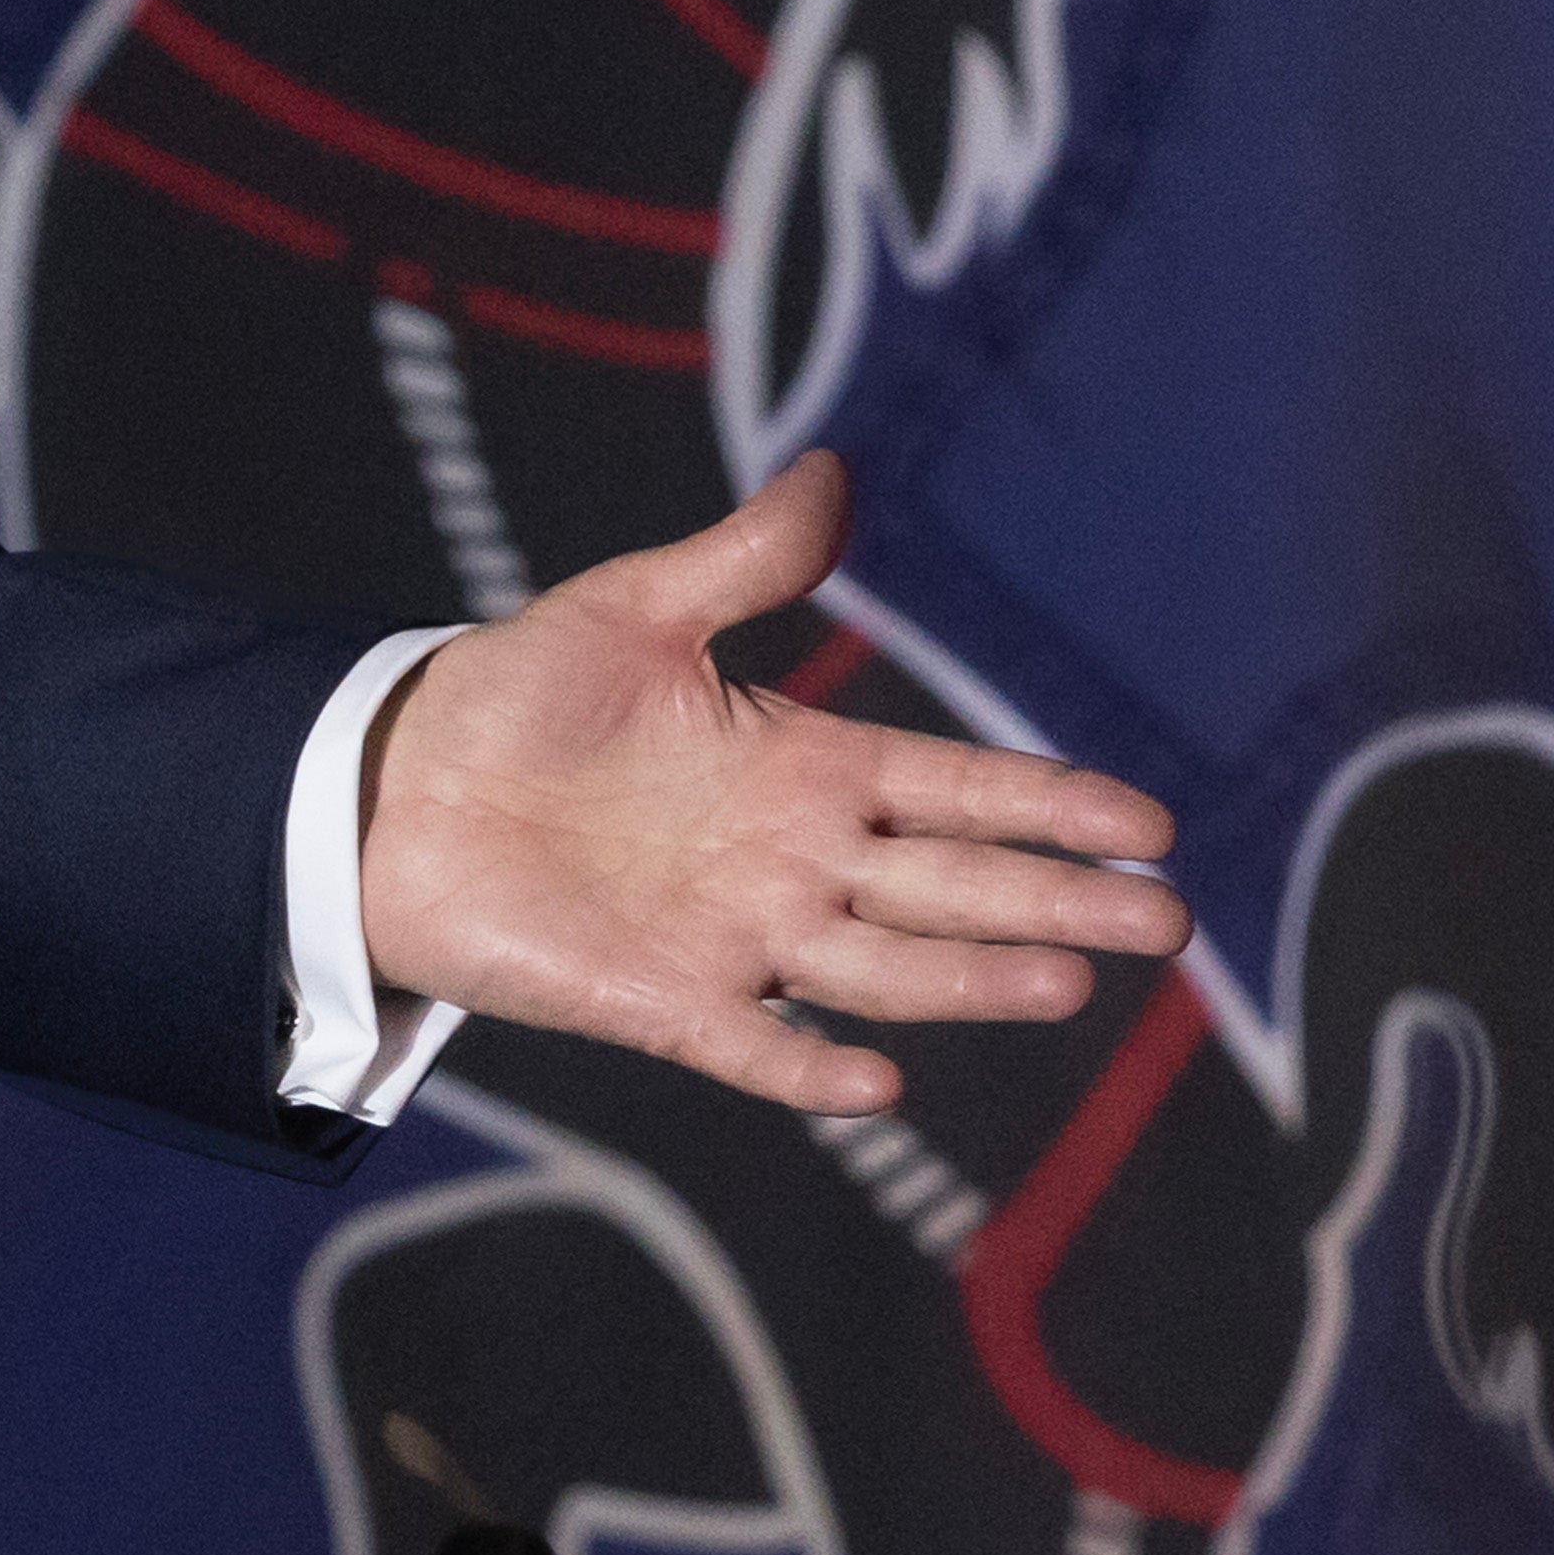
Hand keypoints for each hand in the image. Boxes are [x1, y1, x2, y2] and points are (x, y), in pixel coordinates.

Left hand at [354, 451, 1185, 1114]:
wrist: (390, 784)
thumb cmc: (515, 695)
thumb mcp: (632, 610)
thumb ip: (741, 561)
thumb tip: (833, 472)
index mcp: (801, 766)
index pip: (954, 788)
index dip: (1048, 806)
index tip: (1149, 825)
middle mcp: (790, 859)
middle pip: (949, 885)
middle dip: (1054, 902)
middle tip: (1162, 926)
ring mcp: (732, 936)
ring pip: (880, 966)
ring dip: (968, 980)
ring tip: (1064, 987)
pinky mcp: (657, 1000)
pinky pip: (748, 1044)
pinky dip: (806, 1067)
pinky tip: (874, 1082)